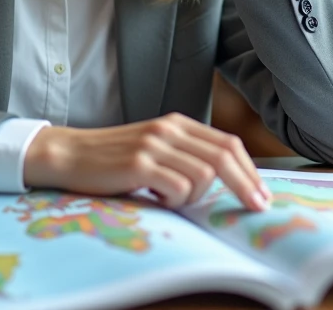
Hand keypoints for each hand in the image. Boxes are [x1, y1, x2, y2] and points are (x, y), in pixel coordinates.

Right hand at [22, 113, 271, 210]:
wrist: (69, 155)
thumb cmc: (113, 159)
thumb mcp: (154, 148)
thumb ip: (185, 155)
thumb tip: (227, 180)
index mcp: (176, 123)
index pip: (228, 143)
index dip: (251, 170)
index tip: (262, 195)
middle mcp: (168, 129)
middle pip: (224, 157)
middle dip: (247, 185)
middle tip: (258, 208)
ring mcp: (154, 145)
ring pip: (203, 176)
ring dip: (194, 197)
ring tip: (169, 197)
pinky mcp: (139, 163)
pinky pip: (178, 188)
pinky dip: (175, 200)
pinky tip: (155, 196)